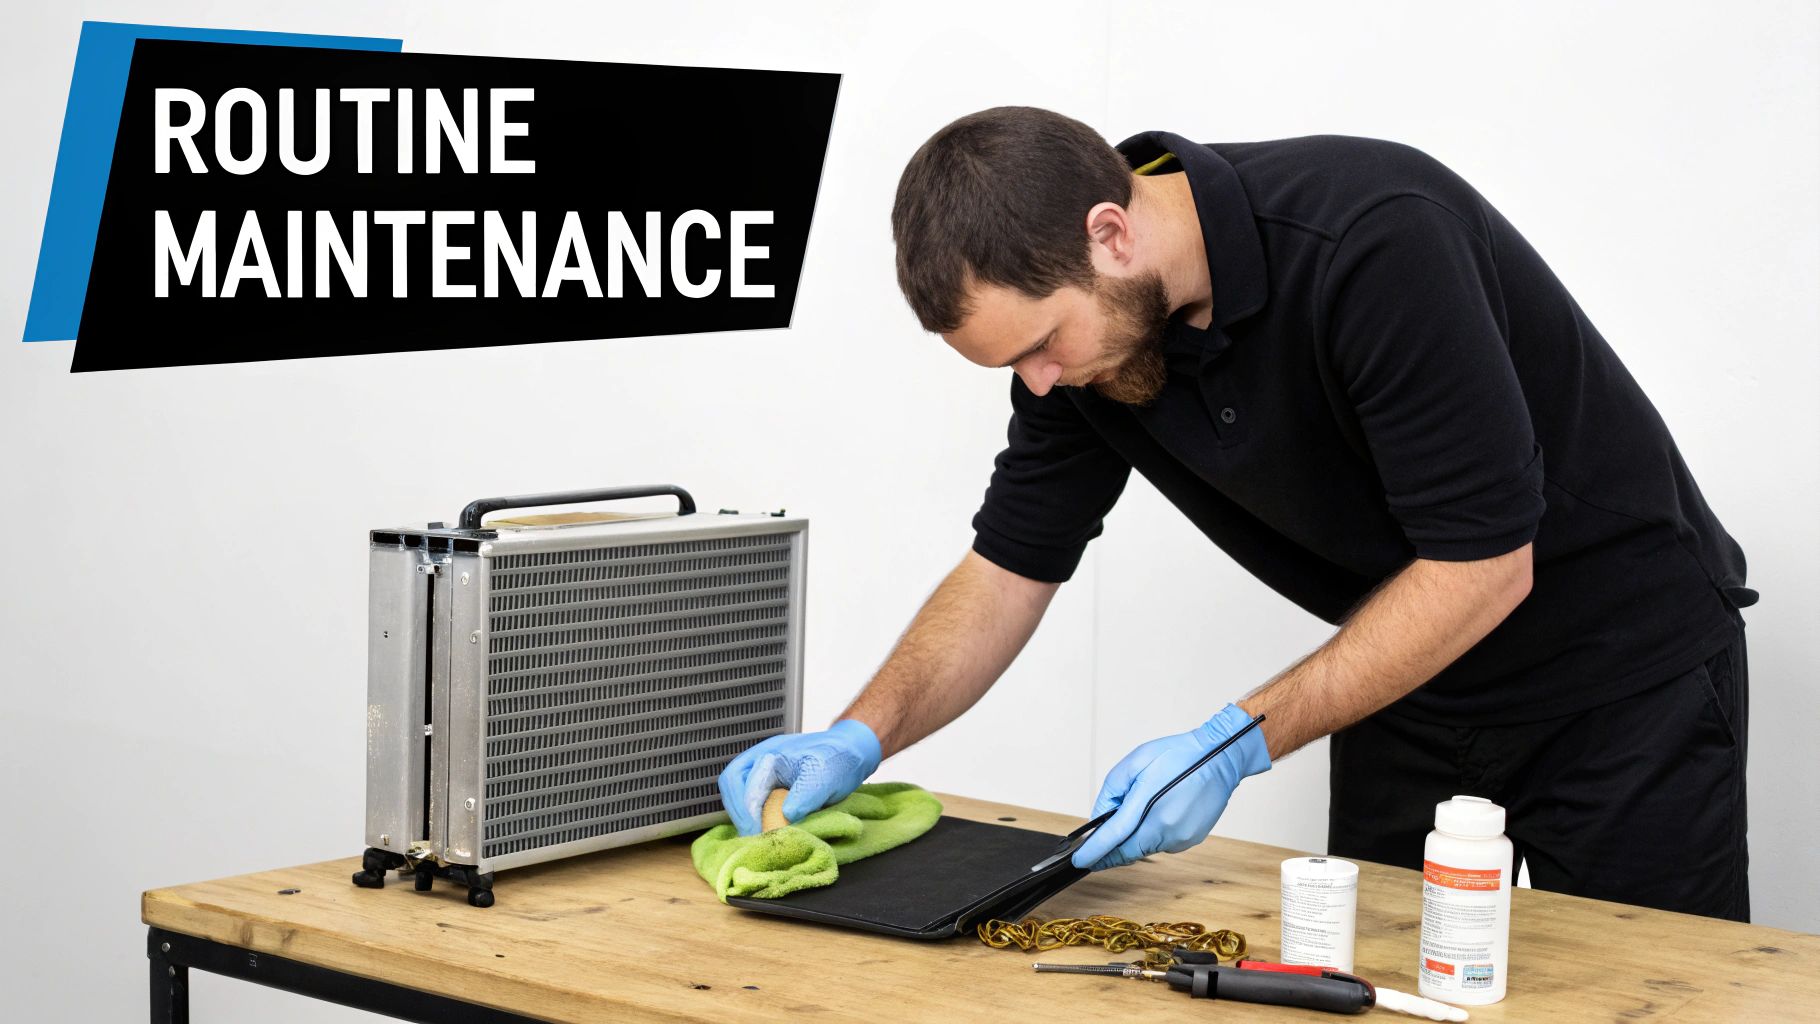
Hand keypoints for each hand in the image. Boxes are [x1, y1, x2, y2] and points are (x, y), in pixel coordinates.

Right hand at [716, 719, 882, 835]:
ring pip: (740, 793)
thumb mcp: (826, 775)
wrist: (854, 752)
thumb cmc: (840, 757)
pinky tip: (765, 829)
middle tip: (752, 836)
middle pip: (732, 784)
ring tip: (757, 836)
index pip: (741, 779)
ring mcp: (766, 773)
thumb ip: (806, 795)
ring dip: (745, 816)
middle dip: (739, 813)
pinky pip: (754, 800)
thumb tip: (787, 816)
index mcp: (771, 753)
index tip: (756, 831)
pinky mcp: (773, 786)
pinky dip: (756, 816)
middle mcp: (763, 761)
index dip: (746, 809)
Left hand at [1070, 703, 1269, 870]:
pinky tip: (1162, 811)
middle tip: (1099, 841)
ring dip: (1135, 836)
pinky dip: (1154, 833)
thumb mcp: (1135, 762)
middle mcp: (1166, 830)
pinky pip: (1163, 843)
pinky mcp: (1191, 839)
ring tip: (1144, 808)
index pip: (1114, 839)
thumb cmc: (1178, 755)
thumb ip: (1112, 792)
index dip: (1094, 853)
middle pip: (1129, 850)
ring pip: (1146, 847)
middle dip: (1112, 848)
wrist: (1221, 758)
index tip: (1080, 861)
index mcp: (1149, 807)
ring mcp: (1181, 838)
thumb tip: (1099, 818)